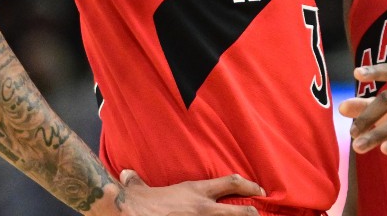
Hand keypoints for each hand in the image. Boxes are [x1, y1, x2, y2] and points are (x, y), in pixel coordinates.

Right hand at [103, 170, 265, 214]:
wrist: (132, 213)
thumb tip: (127, 175)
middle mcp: (204, 208)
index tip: (259, 189)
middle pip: (242, 212)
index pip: (231, 183)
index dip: (249, 185)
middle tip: (259, 215)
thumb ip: (138, 182)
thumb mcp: (140, 189)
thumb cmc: (138, 203)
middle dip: (254, 215)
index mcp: (196, 192)